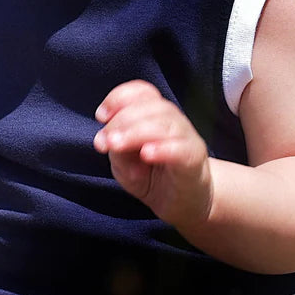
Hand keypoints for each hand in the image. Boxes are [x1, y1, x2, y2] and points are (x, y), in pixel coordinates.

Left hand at [93, 80, 212, 228]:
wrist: (180, 203)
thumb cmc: (150, 176)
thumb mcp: (123, 163)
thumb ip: (116, 149)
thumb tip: (109, 141)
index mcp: (154, 114)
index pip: (142, 91)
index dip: (119, 98)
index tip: (101, 116)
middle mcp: (172, 120)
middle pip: (151, 105)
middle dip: (122, 120)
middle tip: (105, 142)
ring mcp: (186, 138)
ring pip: (165, 123)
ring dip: (135, 132)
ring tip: (116, 145)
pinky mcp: (194, 158)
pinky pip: (181, 148)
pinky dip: (162, 148)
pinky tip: (146, 154)